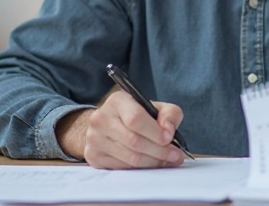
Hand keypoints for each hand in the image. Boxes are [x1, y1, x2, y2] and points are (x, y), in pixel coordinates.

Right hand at [55, 90, 185, 168]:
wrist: (107, 124)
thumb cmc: (135, 115)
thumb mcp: (154, 107)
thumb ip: (169, 114)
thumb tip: (168, 131)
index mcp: (117, 101)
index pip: (136, 119)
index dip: (155, 132)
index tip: (169, 139)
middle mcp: (101, 118)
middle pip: (134, 141)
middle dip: (159, 151)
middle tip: (175, 156)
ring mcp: (94, 138)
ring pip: (129, 157)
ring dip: (153, 162)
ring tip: (167, 161)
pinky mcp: (93, 155)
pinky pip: (122, 167)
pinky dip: (140, 168)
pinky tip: (151, 164)